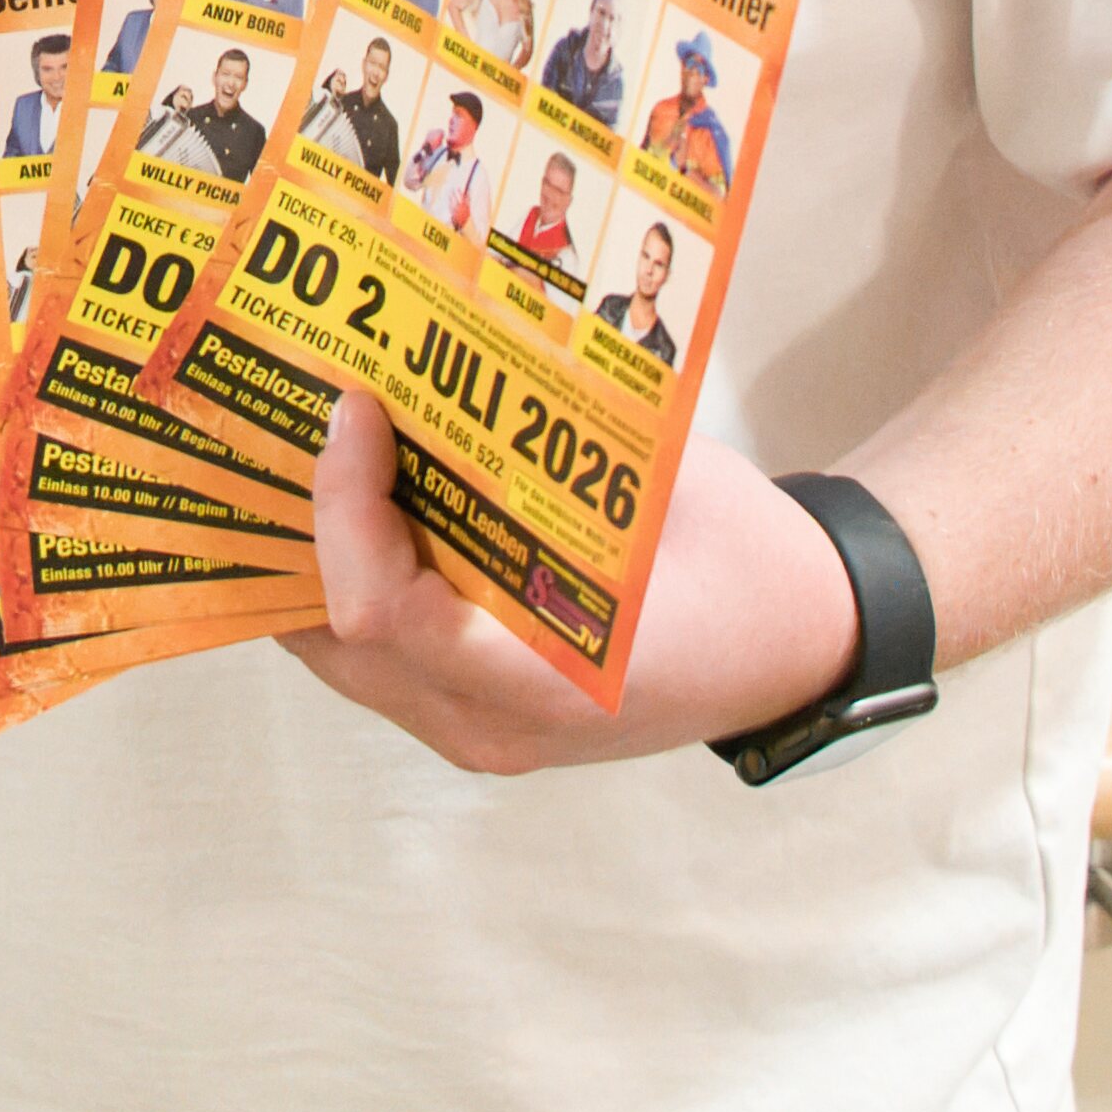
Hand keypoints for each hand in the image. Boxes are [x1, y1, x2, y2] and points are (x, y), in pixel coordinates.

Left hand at [285, 387, 857, 775]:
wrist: (807, 638)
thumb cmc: (748, 563)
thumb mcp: (656, 490)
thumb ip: (538, 459)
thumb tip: (428, 377)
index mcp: (550, 685)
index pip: (384, 612)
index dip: (347, 506)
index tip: (358, 412)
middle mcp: (497, 728)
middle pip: (333, 641)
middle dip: (304, 528)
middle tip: (306, 423)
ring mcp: (484, 733)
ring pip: (343, 656)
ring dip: (318, 557)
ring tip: (316, 457)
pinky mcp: (481, 718)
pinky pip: (382, 657)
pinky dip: (357, 579)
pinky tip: (364, 503)